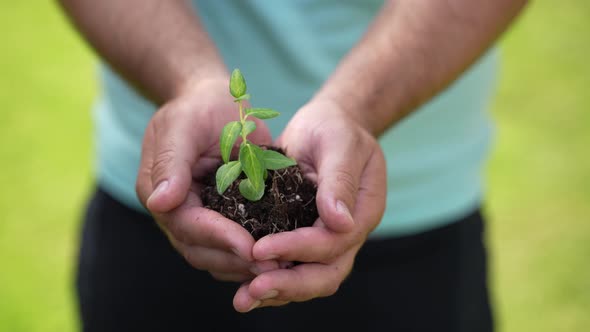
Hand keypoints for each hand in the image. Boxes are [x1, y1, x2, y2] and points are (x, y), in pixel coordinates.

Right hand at [135, 78, 278, 281]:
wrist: (216, 104)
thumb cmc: (199, 108)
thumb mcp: (183, 125)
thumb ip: (171, 161)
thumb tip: (159, 202)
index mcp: (158, 191)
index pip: (187, 225)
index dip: (218, 238)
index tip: (250, 248)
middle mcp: (175, 211)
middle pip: (199, 249)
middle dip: (235, 259)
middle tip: (272, 268)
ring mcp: (198, 218)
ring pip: (215, 256)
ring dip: (244, 266)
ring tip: (279, 268)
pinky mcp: (221, 219)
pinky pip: (231, 247)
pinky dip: (250, 256)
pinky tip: (277, 259)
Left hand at [232, 100, 386, 310]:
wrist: (328, 125)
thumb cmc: (335, 128)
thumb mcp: (339, 143)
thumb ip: (339, 180)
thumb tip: (340, 221)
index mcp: (363, 210)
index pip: (334, 242)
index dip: (298, 249)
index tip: (259, 249)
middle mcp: (348, 232)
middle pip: (327, 274)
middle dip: (289, 285)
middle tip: (252, 291)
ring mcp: (329, 240)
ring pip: (311, 279)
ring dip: (278, 292)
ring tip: (243, 300)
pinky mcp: (307, 238)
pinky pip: (294, 268)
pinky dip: (272, 280)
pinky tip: (245, 285)